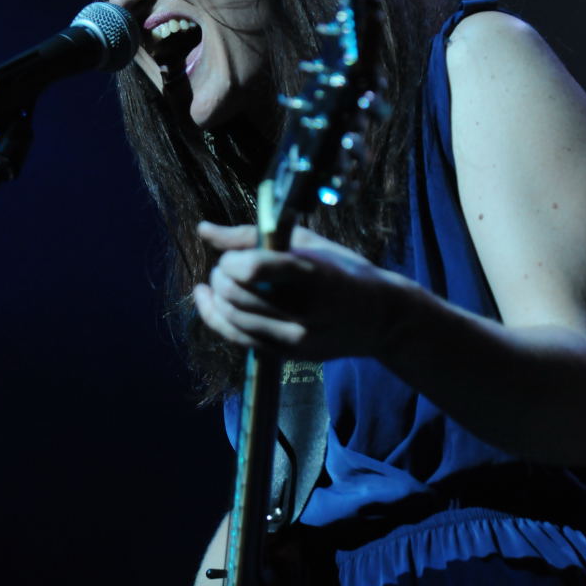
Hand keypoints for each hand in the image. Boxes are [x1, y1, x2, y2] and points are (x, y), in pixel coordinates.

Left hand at [193, 222, 404, 359]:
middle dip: (220, 277)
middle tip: (225, 267)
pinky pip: (238, 338)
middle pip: (237, 294)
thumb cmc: (344, 272)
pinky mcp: (288, 355)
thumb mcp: (308, 243)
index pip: (256, 269)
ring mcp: (296, 338)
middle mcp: (306, 312)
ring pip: (232, 318)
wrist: (381, 319)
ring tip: (222, 282)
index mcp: (315, 276)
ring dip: (217, 296)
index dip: (233, 261)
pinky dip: (216, 317)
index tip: (232, 257)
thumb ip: (253, 235)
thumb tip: (204, 230)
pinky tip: (209, 300)